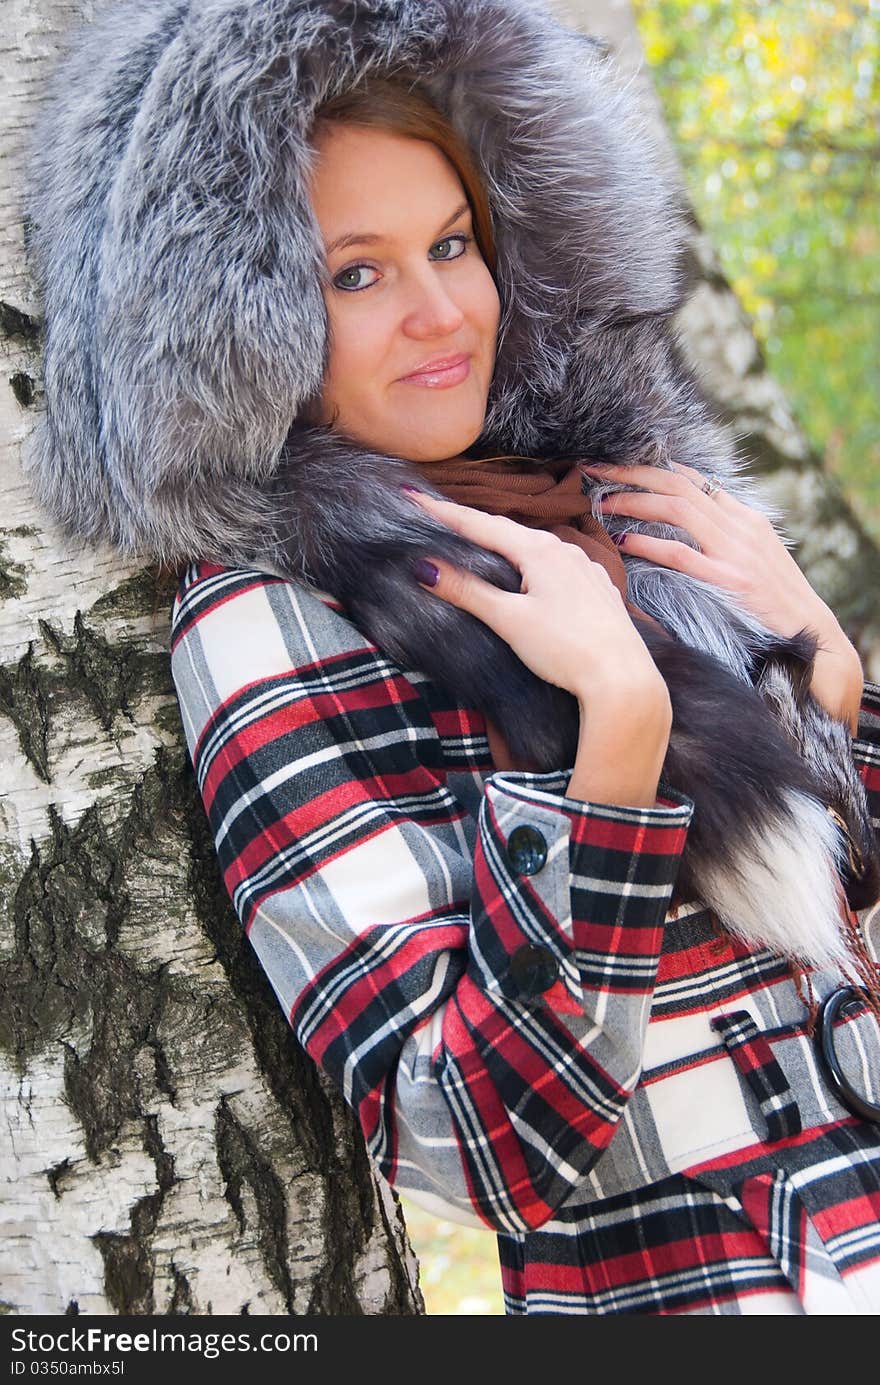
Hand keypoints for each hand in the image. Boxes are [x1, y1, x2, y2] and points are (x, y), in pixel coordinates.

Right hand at [402, 488, 669, 717]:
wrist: (622, 679)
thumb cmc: (567, 649)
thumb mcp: (510, 620)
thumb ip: (468, 591)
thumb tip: (425, 568)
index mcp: (539, 550)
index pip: (480, 524)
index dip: (444, 512)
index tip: (413, 497)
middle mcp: (565, 550)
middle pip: (507, 531)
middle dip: (471, 524)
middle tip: (438, 516)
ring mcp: (584, 568)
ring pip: (534, 547)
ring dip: (503, 543)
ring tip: (478, 542)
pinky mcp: (596, 589)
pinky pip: (555, 565)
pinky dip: (530, 562)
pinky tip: (527, 573)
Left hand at [584, 459, 863, 731]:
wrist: (809, 633)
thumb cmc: (775, 601)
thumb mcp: (754, 557)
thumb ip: (722, 536)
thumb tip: (681, 522)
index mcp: (744, 518)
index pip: (692, 479)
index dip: (650, 468)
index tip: (617, 465)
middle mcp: (739, 526)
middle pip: (677, 483)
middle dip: (631, 471)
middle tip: (594, 467)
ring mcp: (735, 552)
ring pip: (676, 508)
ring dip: (633, 499)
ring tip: (600, 501)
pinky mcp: (729, 581)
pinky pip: (681, 554)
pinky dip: (649, 543)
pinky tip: (623, 541)